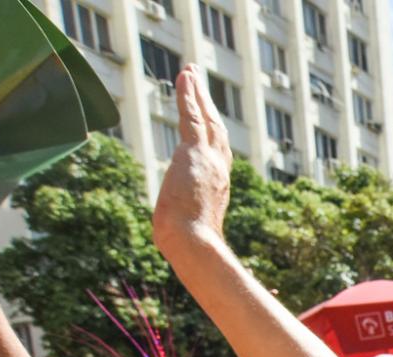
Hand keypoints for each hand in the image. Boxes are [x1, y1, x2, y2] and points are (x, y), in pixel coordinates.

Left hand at [152, 68, 231, 253]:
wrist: (194, 243)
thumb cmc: (190, 246)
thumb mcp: (186, 232)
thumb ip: (183, 226)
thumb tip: (174, 247)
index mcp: (218, 187)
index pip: (216, 153)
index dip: (212, 133)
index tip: (208, 118)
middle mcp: (218, 169)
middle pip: (216, 130)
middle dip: (208, 105)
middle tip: (199, 84)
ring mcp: (209, 160)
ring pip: (206, 118)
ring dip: (198, 93)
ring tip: (191, 72)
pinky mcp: (194, 152)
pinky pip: (192, 116)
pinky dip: (189, 95)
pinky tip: (185, 77)